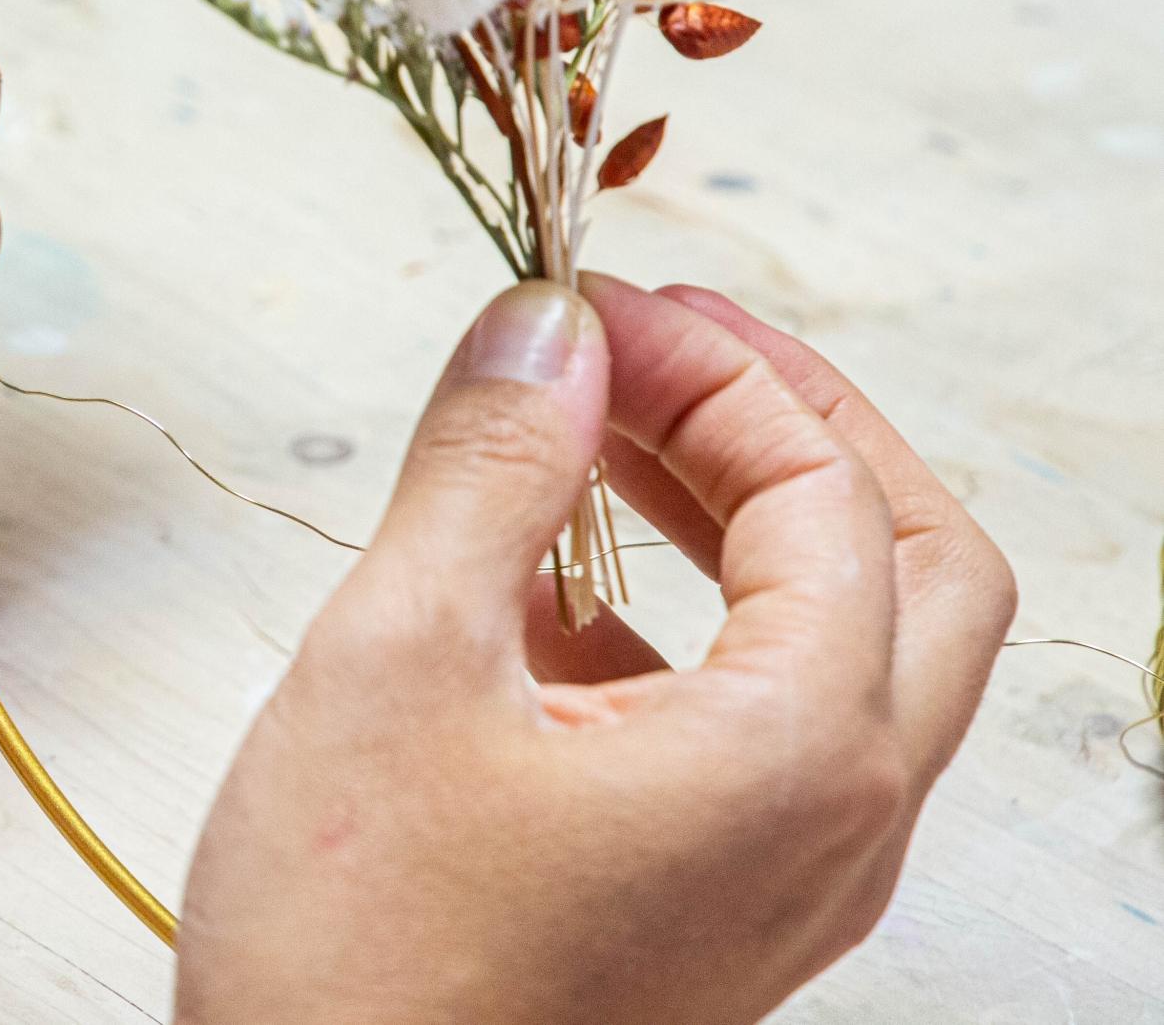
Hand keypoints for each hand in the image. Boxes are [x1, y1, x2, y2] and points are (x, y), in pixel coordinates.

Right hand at [175, 277, 1014, 1024]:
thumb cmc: (359, 963)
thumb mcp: (399, 658)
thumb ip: (489, 468)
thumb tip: (545, 329)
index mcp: (795, 758)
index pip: (827, 492)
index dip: (720, 369)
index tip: (598, 310)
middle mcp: (833, 828)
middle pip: (910, 567)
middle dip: (794, 427)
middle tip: (666, 345)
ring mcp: (783, 880)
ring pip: (841, 647)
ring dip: (741, 515)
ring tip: (596, 437)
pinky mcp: (711, 906)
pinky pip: (757, 726)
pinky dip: (685, 618)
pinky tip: (540, 589)